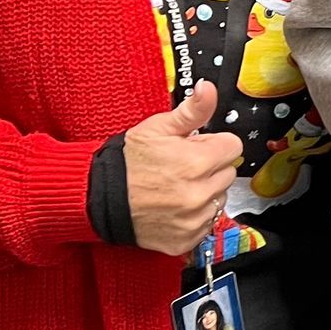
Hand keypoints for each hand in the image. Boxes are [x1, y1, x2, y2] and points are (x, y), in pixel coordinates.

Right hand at [124, 80, 244, 259]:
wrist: (97, 197)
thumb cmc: (126, 162)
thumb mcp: (158, 128)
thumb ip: (191, 111)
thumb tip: (208, 90)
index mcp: (197, 162)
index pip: (233, 147)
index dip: (214, 143)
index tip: (197, 147)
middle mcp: (199, 194)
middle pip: (228, 173)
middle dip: (210, 167)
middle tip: (183, 167)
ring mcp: (193, 220)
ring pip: (219, 199)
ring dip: (205, 192)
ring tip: (176, 187)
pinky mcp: (186, 239)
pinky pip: (206, 224)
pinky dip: (195, 216)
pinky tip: (174, 206)